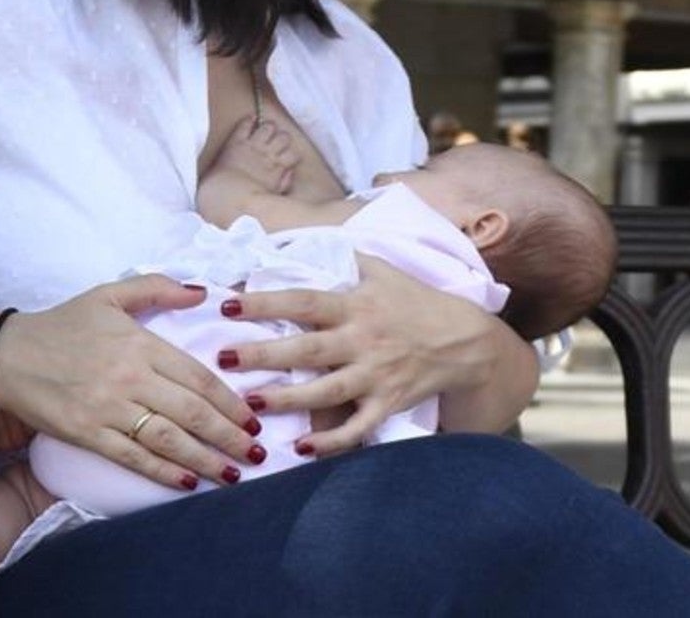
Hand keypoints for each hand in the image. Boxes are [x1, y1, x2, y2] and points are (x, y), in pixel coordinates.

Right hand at [0, 276, 262, 488]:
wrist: (4, 354)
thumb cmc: (62, 324)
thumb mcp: (109, 294)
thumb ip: (157, 288)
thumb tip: (202, 292)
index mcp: (140, 343)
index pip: (198, 376)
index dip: (230, 401)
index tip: (253, 417)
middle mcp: (129, 377)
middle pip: (192, 412)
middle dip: (230, 435)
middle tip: (257, 451)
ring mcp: (108, 408)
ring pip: (168, 439)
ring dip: (206, 459)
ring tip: (234, 474)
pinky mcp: (86, 433)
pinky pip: (132, 457)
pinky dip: (162, 472)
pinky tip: (188, 483)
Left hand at [218, 255, 500, 455]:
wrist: (466, 341)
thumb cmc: (417, 303)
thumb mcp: (384, 271)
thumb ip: (345, 259)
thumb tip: (304, 241)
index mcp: (357, 305)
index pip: (304, 301)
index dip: (265, 302)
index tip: (228, 305)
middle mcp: (363, 340)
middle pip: (307, 349)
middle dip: (263, 354)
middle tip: (223, 358)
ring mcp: (376, 375)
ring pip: (325, 391)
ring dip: (287, 399)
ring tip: (250, 403)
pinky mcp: (389, 403)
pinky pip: (357, 428)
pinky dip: (330, 441)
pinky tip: (301, 447)